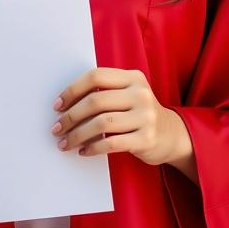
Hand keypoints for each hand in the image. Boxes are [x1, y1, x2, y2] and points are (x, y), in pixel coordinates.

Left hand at [52, 68, 189, 165]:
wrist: (172, 135)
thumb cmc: (139, 112)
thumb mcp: (128, 93)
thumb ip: (105, 91)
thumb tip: (64, 104)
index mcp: (132, 77)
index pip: (95, 76)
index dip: (73, 90)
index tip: (57, 105)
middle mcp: (140, 94)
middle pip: (96, 101)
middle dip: (71, 116)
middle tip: (56, 128)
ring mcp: (145, 116)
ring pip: (101, 123)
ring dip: (77, 135)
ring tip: (65, 142)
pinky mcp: (146, 139)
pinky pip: (111, 143)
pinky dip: (92, 148)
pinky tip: (83, 151)